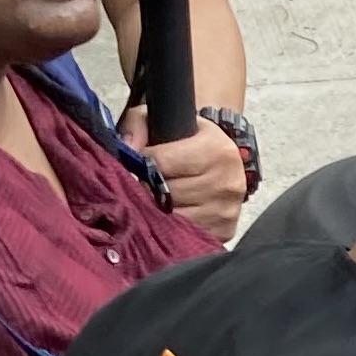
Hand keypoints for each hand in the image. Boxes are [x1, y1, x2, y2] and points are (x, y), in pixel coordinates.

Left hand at [118, 105, 249, 241]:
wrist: (219, 160)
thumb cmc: (185, 141)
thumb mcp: (163, 121)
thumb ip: (137, 125)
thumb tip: (126, 149)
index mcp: (217, 149)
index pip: (161, 162)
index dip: (142, 162)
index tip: (141, 161)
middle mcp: (228, 182)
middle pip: (166, 194)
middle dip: (149, 189)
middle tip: (149, 183)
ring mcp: (227, 211)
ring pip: (172, 218)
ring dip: (158, 211)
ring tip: (159, 199)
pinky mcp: (225, 232)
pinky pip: (184, 235)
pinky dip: (172, 228)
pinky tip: (172, 215)